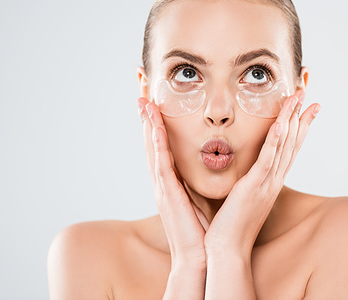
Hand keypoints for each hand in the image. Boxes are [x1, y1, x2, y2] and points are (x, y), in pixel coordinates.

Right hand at [138, 97, 206, 269]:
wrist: (198, 256)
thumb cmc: (200, 227)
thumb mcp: (196, 196)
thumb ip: (194, 178)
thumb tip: (206, 160)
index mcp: (169, 180)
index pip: (160, 144)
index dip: (155, 122)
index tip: (153, 100)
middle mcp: (162, 180)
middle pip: (150, 142)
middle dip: (145, 116)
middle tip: (140, 91)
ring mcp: (162, 187)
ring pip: (152, 149)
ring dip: (147, 125)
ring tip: (144, 102)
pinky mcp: (168, 196)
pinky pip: (161, 167)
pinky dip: (157, 147)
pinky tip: (154, 130)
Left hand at [204, 90, 319, 255]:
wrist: (227, 249)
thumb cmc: (231, 224)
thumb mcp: (244, 196)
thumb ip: (248, 179)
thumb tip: (246, 167)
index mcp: (271, 181)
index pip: (289, 148)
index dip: (299, 126)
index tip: (306, 108)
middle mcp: (274, 180)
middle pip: (292, 143)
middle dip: (301, 116)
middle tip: (307, 94)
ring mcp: (266, 184)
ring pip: (283, 146)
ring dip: (291, 120)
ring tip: (298, 98)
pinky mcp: (253, 188)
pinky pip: (266, 161)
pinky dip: (274, 142)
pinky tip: (279, 124)